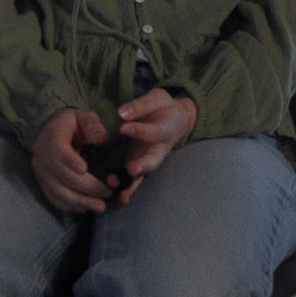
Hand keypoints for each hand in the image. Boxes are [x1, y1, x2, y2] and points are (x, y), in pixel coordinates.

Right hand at [31, 107, 113, 213]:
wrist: (51, 130)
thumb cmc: (72, 123)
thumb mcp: (83, 116)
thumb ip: (93, 125)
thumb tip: (103, 139)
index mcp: (51, 137)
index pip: (58, 150)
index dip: (70, 160)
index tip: (85, 169)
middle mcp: (41, 157)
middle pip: (61, 176)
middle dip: (85, 187)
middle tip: (107, 193)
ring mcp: (40, 172)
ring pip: (57, 191)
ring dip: (79, 201)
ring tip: (100, 207)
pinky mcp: (42, 183)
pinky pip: (53, 198)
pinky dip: (68, 206)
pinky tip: (85, 208)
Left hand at [112, 89, 197, 203]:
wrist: (176, 119)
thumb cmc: (164, 107)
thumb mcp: (157, 98)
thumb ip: (141, 105)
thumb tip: (122, 113)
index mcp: (166, 129)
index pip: (153, 131)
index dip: (140, 130)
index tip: (123, 126)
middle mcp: (160, 148)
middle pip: (154, 160)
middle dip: (143, 166)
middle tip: (131, 170)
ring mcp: (151, 159)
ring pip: (145, 175)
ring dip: (133, 184)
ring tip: (122, 194)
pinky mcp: (141, 164)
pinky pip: (137, 180)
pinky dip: (129, 189)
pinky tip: (118, 197)